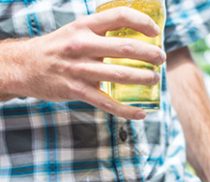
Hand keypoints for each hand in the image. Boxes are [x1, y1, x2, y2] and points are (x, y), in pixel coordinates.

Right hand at [6, 7, 165, 119]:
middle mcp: (82, 44)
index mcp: (85, 26)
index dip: (143, 23)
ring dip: (144, 78)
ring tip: (155, 79)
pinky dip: (127, 110)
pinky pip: (107, 103)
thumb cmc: (59, 49)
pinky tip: (141, 113)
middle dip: (150, 54)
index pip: (120, 16)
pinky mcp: (77, 90)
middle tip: (161, 59)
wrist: (24, 66)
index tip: (156, 32)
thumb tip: (136, 37)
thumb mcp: (77, 31)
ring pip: (121, 74)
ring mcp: (79, 68)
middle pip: (126, 48)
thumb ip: (102, 33)